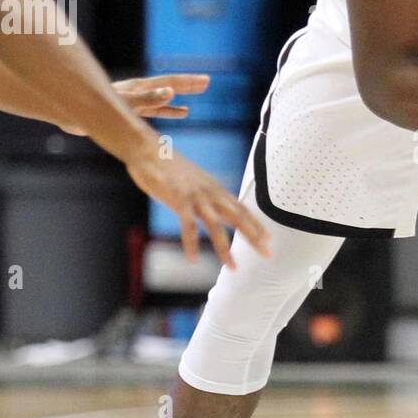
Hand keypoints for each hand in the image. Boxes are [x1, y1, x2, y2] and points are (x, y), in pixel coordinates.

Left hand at [58, 74, 210, 134]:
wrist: (70, 111)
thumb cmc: (94, 107)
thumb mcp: (123, 103)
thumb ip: (147, 99)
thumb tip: (170, 93)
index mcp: (139, 88)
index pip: (169, 82)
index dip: (187, 82)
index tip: (205, 80)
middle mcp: (139, 92)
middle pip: (169, 86)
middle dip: (188, 84)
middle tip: (208, 82)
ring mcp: (134, 101)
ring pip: (164, 97)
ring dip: (180, 97)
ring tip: (198, 96)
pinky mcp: (129, 111)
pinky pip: (154, 111)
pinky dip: (168, 111)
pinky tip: (181, 112)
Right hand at [124, 138, 271, 267]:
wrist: (148, 150)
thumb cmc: (170, 167)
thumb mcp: (196, 182)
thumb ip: (208, 196)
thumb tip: (217, 210)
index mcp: (216, 189)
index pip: (242, 209)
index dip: (256, 224)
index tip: (269, 239)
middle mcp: (211, 193)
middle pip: (238, 217)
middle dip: (254, 236)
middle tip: (268, 254)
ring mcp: (195, 197)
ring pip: (216, 225)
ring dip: (224, 248)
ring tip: (232, 267)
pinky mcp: (178, 200)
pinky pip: (188, 225)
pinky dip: (191, 243)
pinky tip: (192, 259)